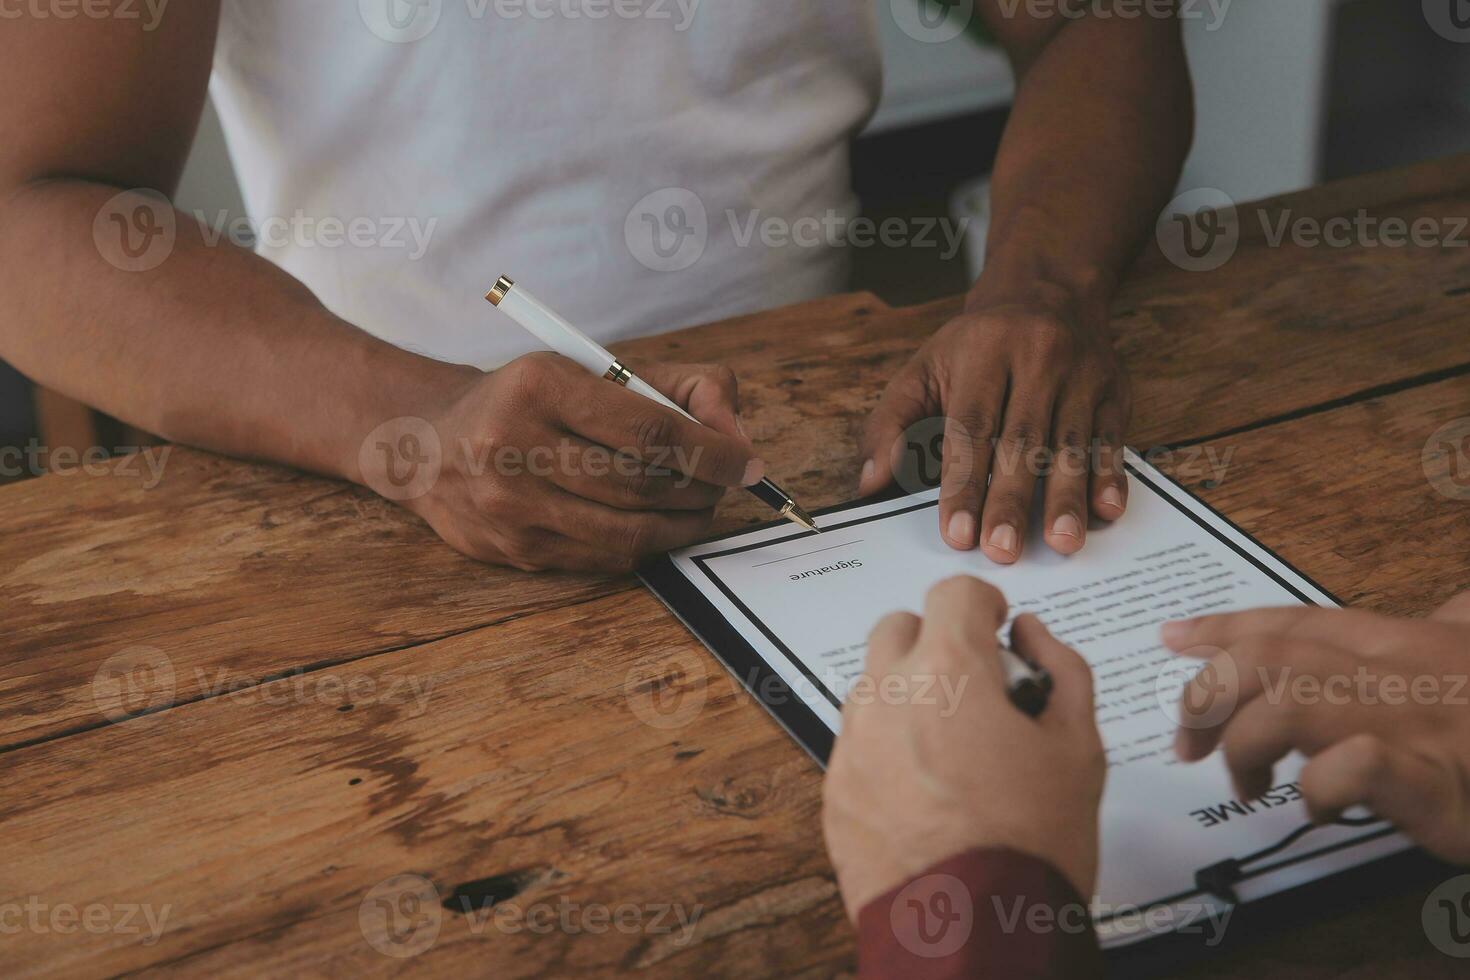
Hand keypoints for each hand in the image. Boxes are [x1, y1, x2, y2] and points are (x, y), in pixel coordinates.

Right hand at [373, 353, 761, 572]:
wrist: (429, 444)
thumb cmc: (529, 400)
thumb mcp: (591, 368)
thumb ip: (678, 388)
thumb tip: (735, 437)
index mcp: (539, 387)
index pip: (649, 429)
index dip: (713, 451)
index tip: (747, 462)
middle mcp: (516, 447)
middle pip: (644, 484)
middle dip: (703, 488)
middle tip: (725, 483)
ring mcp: (511, 507)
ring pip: (629, 532)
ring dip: (683, 524)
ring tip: (700, 506)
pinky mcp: (515, 551)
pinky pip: (605, 558)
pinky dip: (646, 545)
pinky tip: (657, 526)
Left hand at [822, 576, 1104, 919]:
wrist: (974, 932)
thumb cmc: (1029, 845)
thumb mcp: (1079, 746)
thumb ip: (1061, 670)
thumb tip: (1033, 636)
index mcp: (948, 671)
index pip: (954, 593)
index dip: (984, 605)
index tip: (996, 627)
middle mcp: (887, 696)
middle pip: (899, 629)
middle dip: (937, 642)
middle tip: (976, 685)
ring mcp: (854, 744)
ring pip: (874, 688)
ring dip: (909, 696)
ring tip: (956, 748)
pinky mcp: (835, 791)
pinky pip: (859, 745)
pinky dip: (888, 751)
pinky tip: (928, 791)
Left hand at [859, 294, 1130, 562]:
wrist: (1047, 290)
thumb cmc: (976, 344)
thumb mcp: (923, 368)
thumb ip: (889, 424)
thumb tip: (869, 482)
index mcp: (983, 351)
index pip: (971, 427)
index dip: (964, 484)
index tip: (958, 533)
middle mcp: (1036, 358)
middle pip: (1021, 441)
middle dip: (1011, 500)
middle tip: (1003, 550)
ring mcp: (1081, 374)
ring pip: (1070, 444)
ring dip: (1065, 497)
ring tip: (1061, 543)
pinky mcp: (1114, 390)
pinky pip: (1112, 438)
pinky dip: (1110, 476)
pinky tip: (1106, 511)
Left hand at [1164, 591, 1469, 862]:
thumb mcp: (1454, 675)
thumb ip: (1392, 658)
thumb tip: (1334, 649)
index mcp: (1400, 644)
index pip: (1292, 623)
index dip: (1223, 628)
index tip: (1171, 638)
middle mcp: (1401, 672)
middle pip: (1268, 658)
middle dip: (1207, 696)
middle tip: (1189, 745)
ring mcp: (1417, 724)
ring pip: (1289, 702)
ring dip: (1245, 744)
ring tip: (1249, 785)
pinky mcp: (1436, 781)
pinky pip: (1354, 765)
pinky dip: (1318, 789)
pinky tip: (1319, 812)